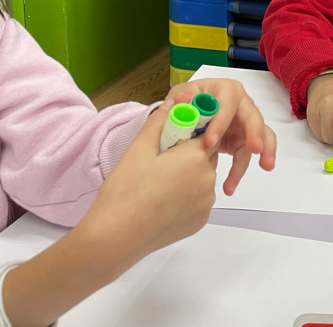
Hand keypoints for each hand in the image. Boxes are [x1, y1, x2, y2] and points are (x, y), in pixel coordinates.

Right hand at [3, 102, 224, 326]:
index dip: (191, 132)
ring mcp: (207, 203)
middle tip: (160, 163)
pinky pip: (199, 200)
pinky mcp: (201, 221)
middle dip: (189, 155)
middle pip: (206, 157)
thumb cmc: (126, 191)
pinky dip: (187, 198)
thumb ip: (159, 122)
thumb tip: (173, 103)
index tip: (173, 137)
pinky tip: (163, 203)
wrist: (116, 238)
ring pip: (203, 179)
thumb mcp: (139, 149)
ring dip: (189, 177)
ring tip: (158, 185)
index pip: (206, 134)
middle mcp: (209, 179)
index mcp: (196, 158)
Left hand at [165, 77, 276, 194]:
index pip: (228, 102)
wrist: (187, 117)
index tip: (209, 141)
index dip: (222, 120)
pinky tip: (230, 186)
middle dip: (256, 133)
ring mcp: (245, 122)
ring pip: (261, 135)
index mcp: (225, 90)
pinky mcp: (243, 140)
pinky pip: (247, 155)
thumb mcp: (181, 98)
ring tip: (266, 166)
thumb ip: (182, 101)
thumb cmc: (186, 102)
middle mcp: (241, 104)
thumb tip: (182, 101)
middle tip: (256, 149)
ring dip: (265, 150)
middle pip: (253, 116)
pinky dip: (241, 170)